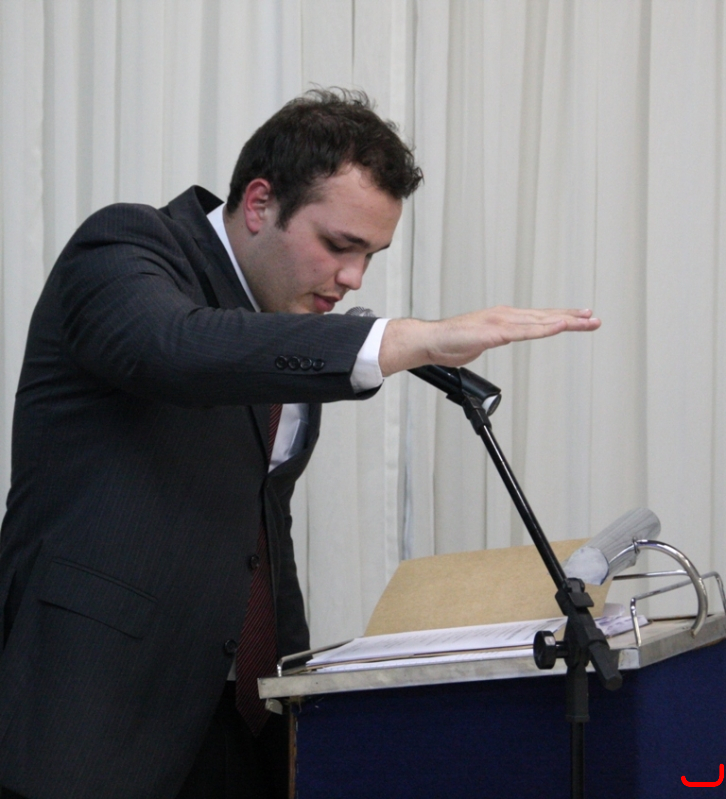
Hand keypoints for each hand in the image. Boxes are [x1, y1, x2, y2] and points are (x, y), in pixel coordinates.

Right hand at [379, 306, 599, 376]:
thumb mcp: (480, 342)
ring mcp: (501, 322)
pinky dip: (545, 329)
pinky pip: (526, 331)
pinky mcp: (495, 332)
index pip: (537, 319)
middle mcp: (505, 316)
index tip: (579, 318)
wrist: (431, 341)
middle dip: (572, 317)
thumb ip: (495, 340)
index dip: (559, 317)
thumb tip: (502, 340)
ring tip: (586, 321)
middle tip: (594, 318)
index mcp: (503, 319)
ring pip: (540, 322)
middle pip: (545, 317)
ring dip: (565, 321)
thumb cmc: (450, 343)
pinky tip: (560, 327)